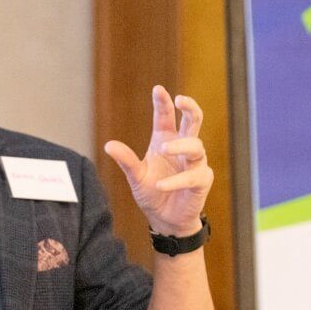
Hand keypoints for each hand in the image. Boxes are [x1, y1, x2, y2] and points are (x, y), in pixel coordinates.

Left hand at [103, 85, 211, 237]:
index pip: (166, 117)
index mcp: (165, 140)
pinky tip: (162, 184)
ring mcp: (195, 163)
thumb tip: (108, 145)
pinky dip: (176, 180)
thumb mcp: (135, 176)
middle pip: (193, 121)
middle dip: (190, 108)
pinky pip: (192, 176)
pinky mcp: (201, 181)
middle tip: (180, 99)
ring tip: (164, 148)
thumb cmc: (152, 193)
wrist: (165, 220)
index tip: (158, 89)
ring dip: (180, 145)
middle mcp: (183, 148)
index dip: (163, 102)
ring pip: (196, 146)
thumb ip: (126, 161)